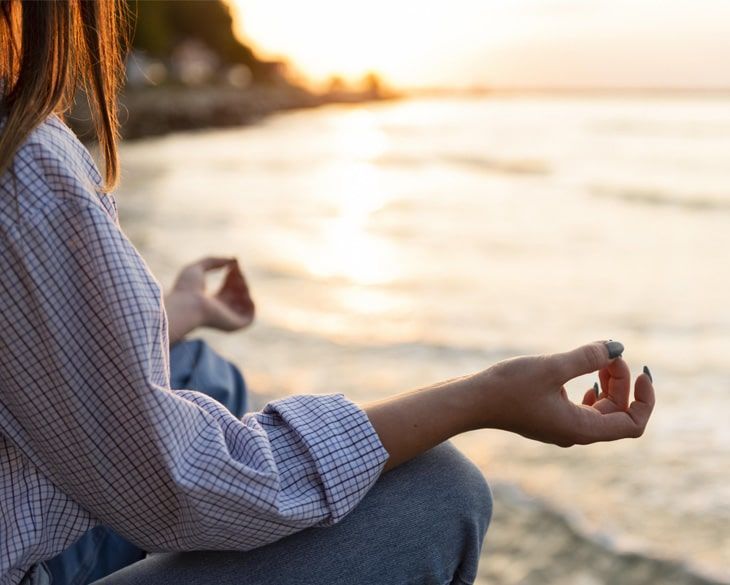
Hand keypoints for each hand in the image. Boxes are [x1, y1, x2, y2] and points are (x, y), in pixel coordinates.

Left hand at [165, 257, 254, 343]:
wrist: (186, 306)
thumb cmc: (186, 289)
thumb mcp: (197, 268)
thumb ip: (213, 261)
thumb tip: (232, 261)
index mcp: (211, 301)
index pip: (229, 286)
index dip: (234, 273)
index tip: (235, 262)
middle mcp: (221, 310)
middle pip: (238, 293)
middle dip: (239, 278)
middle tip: (236, 270)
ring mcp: (228, 319)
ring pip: (246, 302)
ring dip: (245, 288)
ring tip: (237, 281)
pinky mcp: (234, 325)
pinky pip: (250, 317)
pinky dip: (250, 303)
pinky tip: (242, 292)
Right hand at [477, 341, 654, 446]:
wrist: (471, 401)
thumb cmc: (508, 387)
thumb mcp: (551, 367)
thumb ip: (586, 357)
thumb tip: (616, 347)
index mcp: (581, 429)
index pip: (633, 424)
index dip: (645, 399)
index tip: (642, 371)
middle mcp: (575, 433)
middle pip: (618, 412)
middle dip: (622, 381)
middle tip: (609, 352)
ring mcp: (562, 428)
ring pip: (601, 409)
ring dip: (608, 383)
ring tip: (597, 358)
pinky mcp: (550, 418)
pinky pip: (583, 408)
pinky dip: (591, 389)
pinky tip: (581, 373)